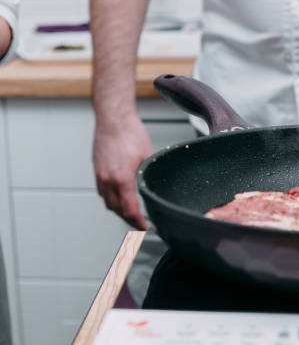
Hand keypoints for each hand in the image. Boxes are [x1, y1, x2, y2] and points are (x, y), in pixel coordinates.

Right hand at [93, 112, 151, 229]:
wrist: (113, 119)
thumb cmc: (130, 133)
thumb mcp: (148, 156)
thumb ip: (148, 174)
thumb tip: (154, 185)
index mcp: (122, 178)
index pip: (129, 209)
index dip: (138, 221)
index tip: (145, 227)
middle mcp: (107, 180)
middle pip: (117, 210)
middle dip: (129, 220)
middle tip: (140, 225)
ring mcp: (100, 176)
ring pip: (108, 202)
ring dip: (119, 211)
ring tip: (131, 215)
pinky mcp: (97, 170)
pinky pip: (103, 192)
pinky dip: (112, 200)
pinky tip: (120, 199)